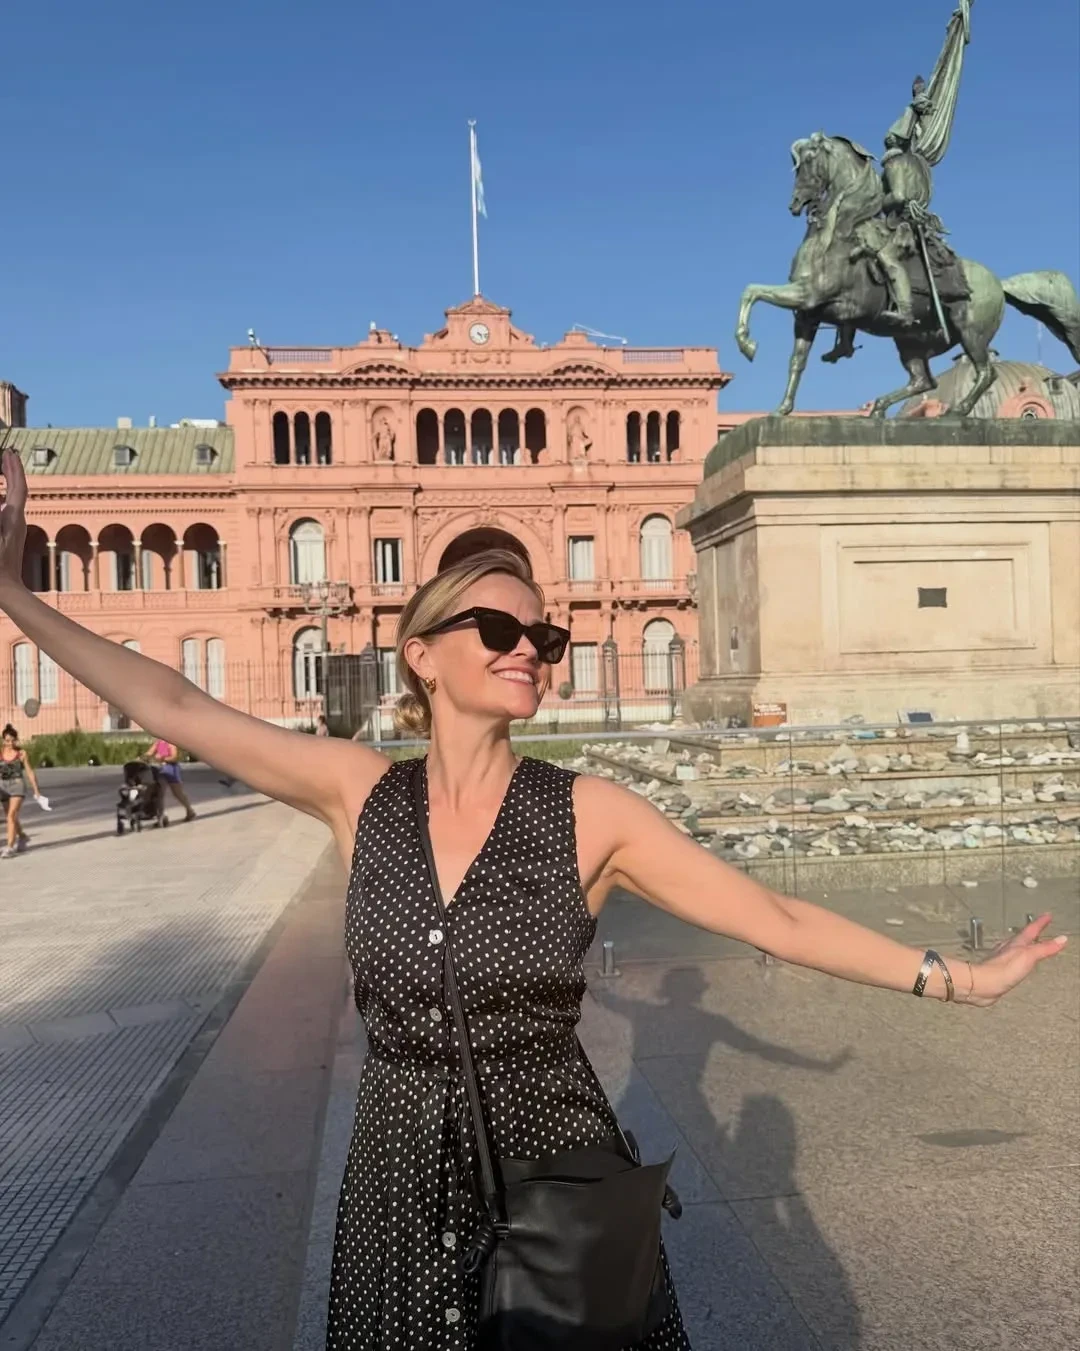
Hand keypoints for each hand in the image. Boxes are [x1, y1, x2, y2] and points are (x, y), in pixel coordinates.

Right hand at [0, 448, 27, 592]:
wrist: (5, 590)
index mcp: (14, 518)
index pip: (18, 487)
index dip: (14, 468)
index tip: (10, 452)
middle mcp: (18, 521)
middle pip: (18, 490)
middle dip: (12, 471)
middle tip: (7, 455)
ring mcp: (16, 529)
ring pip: (14, 499)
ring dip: (8, 483)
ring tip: (2, 470)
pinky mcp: (11, 537)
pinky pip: (9, 510)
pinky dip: (4, 498)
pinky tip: (0, 500)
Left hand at [963, 914, 1067, 1006]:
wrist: (982, 984)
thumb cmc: (1004, 969)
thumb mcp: (1028, 957)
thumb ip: (1045, 948)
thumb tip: (1062, 938)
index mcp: (1016, 944)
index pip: (1031, 930)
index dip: (1040, 922)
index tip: (1048, 915)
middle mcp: (1008, 949)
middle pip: (1022, 937)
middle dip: (1032, 932)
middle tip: (1039, 927)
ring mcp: (1002, 959)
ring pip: (1014, 947)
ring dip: (1023, 944)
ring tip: (1028, 942)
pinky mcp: (999, 971)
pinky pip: (1011, 961)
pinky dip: (1017, 958)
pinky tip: (1015, 961)